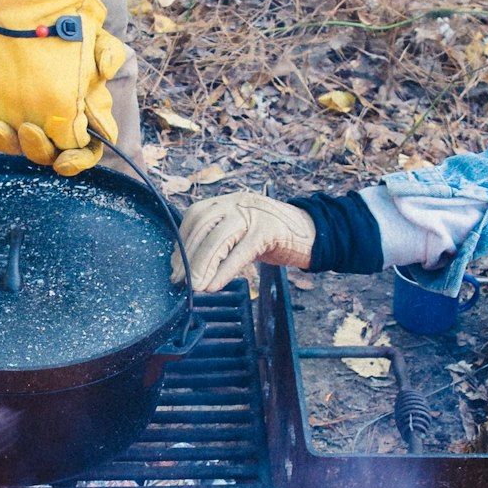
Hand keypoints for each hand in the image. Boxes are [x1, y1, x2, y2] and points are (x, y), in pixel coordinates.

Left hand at [0, 0, 128, 175]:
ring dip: (5, 142)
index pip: (86, 150)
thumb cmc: (72, 28)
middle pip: (47, 153)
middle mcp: (53, 122)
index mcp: (81, 115)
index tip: (64, 162)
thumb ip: (110, 54)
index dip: (78, 162)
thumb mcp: (98, 37)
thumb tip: (107, 71)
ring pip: (15, 144)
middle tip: (28, 128)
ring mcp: (24, 115)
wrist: (36, 9)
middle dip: (38, 149)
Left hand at [180, 192, 314, 290]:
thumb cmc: (272, 236)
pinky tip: (214, 286)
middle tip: (180, 280)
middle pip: (202, 226)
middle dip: (187, 256)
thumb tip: (188, 266)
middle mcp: (237, 202)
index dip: (182, 242)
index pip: (194, 216)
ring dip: (202, 265)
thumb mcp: (240, 231)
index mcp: (227, 201)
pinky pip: (241, 252)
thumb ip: (217, 241)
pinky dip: (224, 271)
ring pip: (218, 238)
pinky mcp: (269, 231)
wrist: (312, 232)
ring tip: (195, 287)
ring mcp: (254, 214)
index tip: (175, 267)